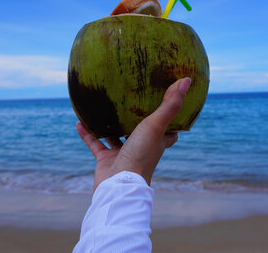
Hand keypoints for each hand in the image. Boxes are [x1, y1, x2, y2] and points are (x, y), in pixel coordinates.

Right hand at [77, 77, 191, 190]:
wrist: (118, 185)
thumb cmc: (141, 156)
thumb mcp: (156, 126)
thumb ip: (169, 105)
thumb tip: (187, 81)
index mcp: (156, 142)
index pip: (168, 131)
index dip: (171, 119)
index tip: (168, 104)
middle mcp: (141, 148)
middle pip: (141, 132)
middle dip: (138, 119)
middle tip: (132, 100)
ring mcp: (123, 154)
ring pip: (116, 136)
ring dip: (110, 124)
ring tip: (104, 107)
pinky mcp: (106, 160)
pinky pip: (95, 143)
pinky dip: (87, 133)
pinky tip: (80, 121)